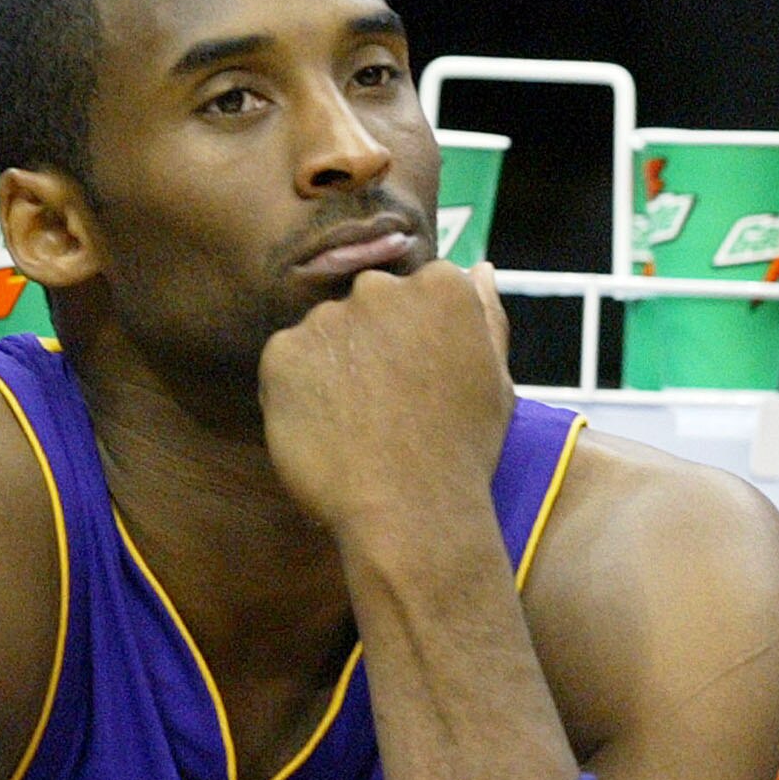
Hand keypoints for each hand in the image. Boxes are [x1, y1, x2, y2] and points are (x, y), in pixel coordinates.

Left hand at [260, 261, 513, 538]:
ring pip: (327, 333)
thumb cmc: (464, 449)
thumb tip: (481, 268)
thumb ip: (486, 314)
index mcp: (442, 286)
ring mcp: (327, 318)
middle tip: (388, 403)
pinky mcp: (282, 352)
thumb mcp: (496, 379)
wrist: (409, 511)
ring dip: (338, 365)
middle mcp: (381, 288)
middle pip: (370, 303)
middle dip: (375, 342)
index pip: (420, 291)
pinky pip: (288, 362)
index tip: (423, 378)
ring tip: (358, 422)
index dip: (420, 338)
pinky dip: (301, 390)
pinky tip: (329, 428)